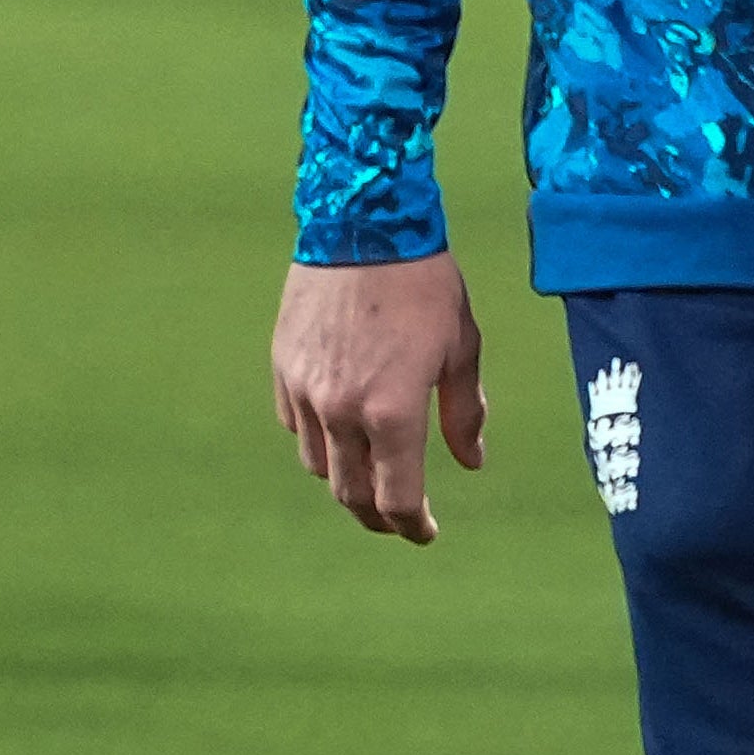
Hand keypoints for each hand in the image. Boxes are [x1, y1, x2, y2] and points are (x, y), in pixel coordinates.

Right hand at [272, 253, 487, 543]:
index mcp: (393, 413)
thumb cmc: (424, 284)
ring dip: (344, 478)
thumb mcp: (461, 349)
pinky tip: (338, 427)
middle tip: (397, 518)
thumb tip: (470, 461)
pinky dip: (316, 437)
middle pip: (351, 493)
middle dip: (376, 516)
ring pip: (317, 462)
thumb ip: (463, 413)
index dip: (412, 527)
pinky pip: (294, 422)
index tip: (424, 531)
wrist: (363, 223)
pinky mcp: (283, 364)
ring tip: (368, 472)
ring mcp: (305, 389)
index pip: (397, 500)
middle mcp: (341, 411)